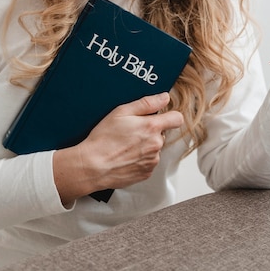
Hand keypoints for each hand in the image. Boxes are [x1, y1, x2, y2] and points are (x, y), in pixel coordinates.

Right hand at [53, 93, 182, 203]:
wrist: (92, 166)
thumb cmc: (104, 139)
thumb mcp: (122, 112)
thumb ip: (147, 103)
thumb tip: (164, 97)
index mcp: (152, 127)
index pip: (177, 119)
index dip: (170, 115)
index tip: (161, 116)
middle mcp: (156, 145)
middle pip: (162, 133)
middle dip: (150, 131)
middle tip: (131, 132)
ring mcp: (152, 161)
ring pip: (155, 148)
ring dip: (145, 146)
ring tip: (125, 146)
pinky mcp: (146, 173)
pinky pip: (148, 162)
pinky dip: (140, 159)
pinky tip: (125, 156)